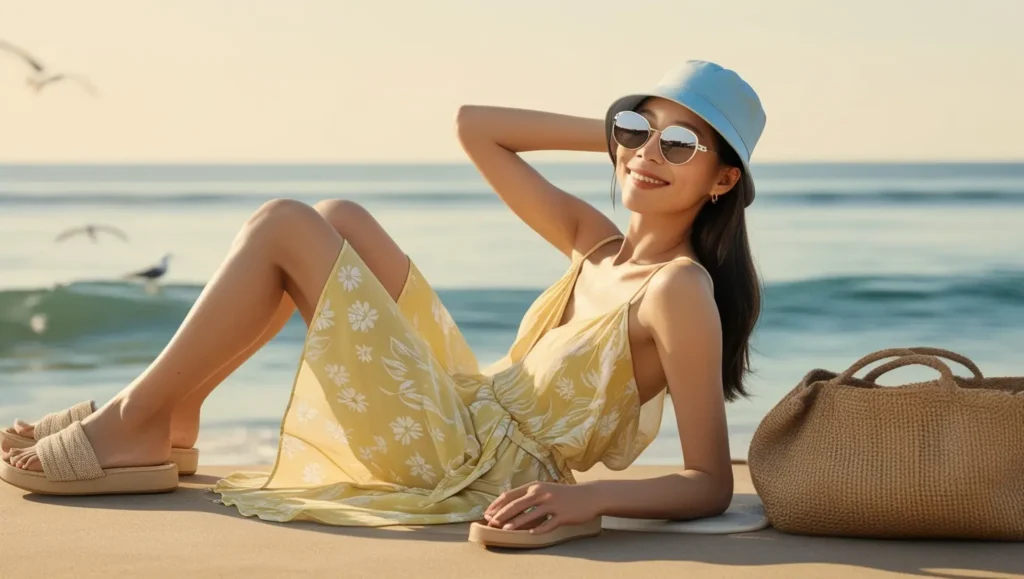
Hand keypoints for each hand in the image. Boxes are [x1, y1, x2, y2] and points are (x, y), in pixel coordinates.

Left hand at [483, 481, 600, 534]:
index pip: (511, 494)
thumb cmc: (563, 494)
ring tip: (505, 530)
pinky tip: (531, 534)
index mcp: (535, 486)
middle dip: (502, 514)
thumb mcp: (545, 490)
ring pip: (531, 514)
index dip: (497, 504)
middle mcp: (542, 493)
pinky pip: (549, 523)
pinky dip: (539, 529)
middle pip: (517, 504)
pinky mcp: (563, 515)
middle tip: (491, 522)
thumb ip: (528, 496)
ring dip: (517, 523)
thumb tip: (508, 506)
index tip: (487, 513)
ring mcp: (553, 504)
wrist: (589, 496)